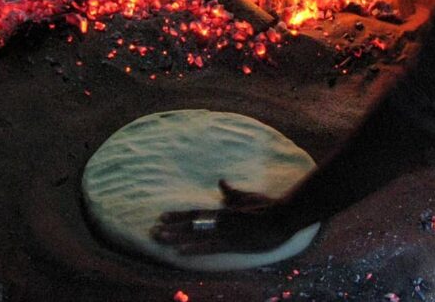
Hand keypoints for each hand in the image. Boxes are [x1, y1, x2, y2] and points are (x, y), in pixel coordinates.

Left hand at [150, 180, 297, 254]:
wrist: (282, 217)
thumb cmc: (267, 206)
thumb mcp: (247, 196)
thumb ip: (232, 193)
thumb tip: (221, 182)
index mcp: (223, 211)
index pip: (195, 213)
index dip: (178, 216)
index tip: (161, 218)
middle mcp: (220, 220)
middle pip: (191, 224)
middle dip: (171, 228)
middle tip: (152, 232)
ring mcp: (226, 232)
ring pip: (196, 234)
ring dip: (176, 237)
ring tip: (160, 239)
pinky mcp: (234, 243)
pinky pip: (210, 246)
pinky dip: (194, 248)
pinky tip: (180, 252)